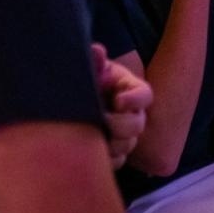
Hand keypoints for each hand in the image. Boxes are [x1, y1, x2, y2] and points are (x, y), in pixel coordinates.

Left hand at [91, 43, 152, 168]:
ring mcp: (124, 134)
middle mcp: (131, 112)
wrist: (68, 99)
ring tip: (91, 135)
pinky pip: (118, 161)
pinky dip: (106, 159)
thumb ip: (94, 60)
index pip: (144, 95)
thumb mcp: (89, 68)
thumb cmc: (85, 80)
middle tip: (101, 120)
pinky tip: (91, 151)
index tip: (118, 101)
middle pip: (137, 124)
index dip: (135, 100)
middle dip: (120, 125)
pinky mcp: (115, 151)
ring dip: (112, 143)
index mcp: (129, 89)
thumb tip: (97, 51)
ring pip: (128, 145)